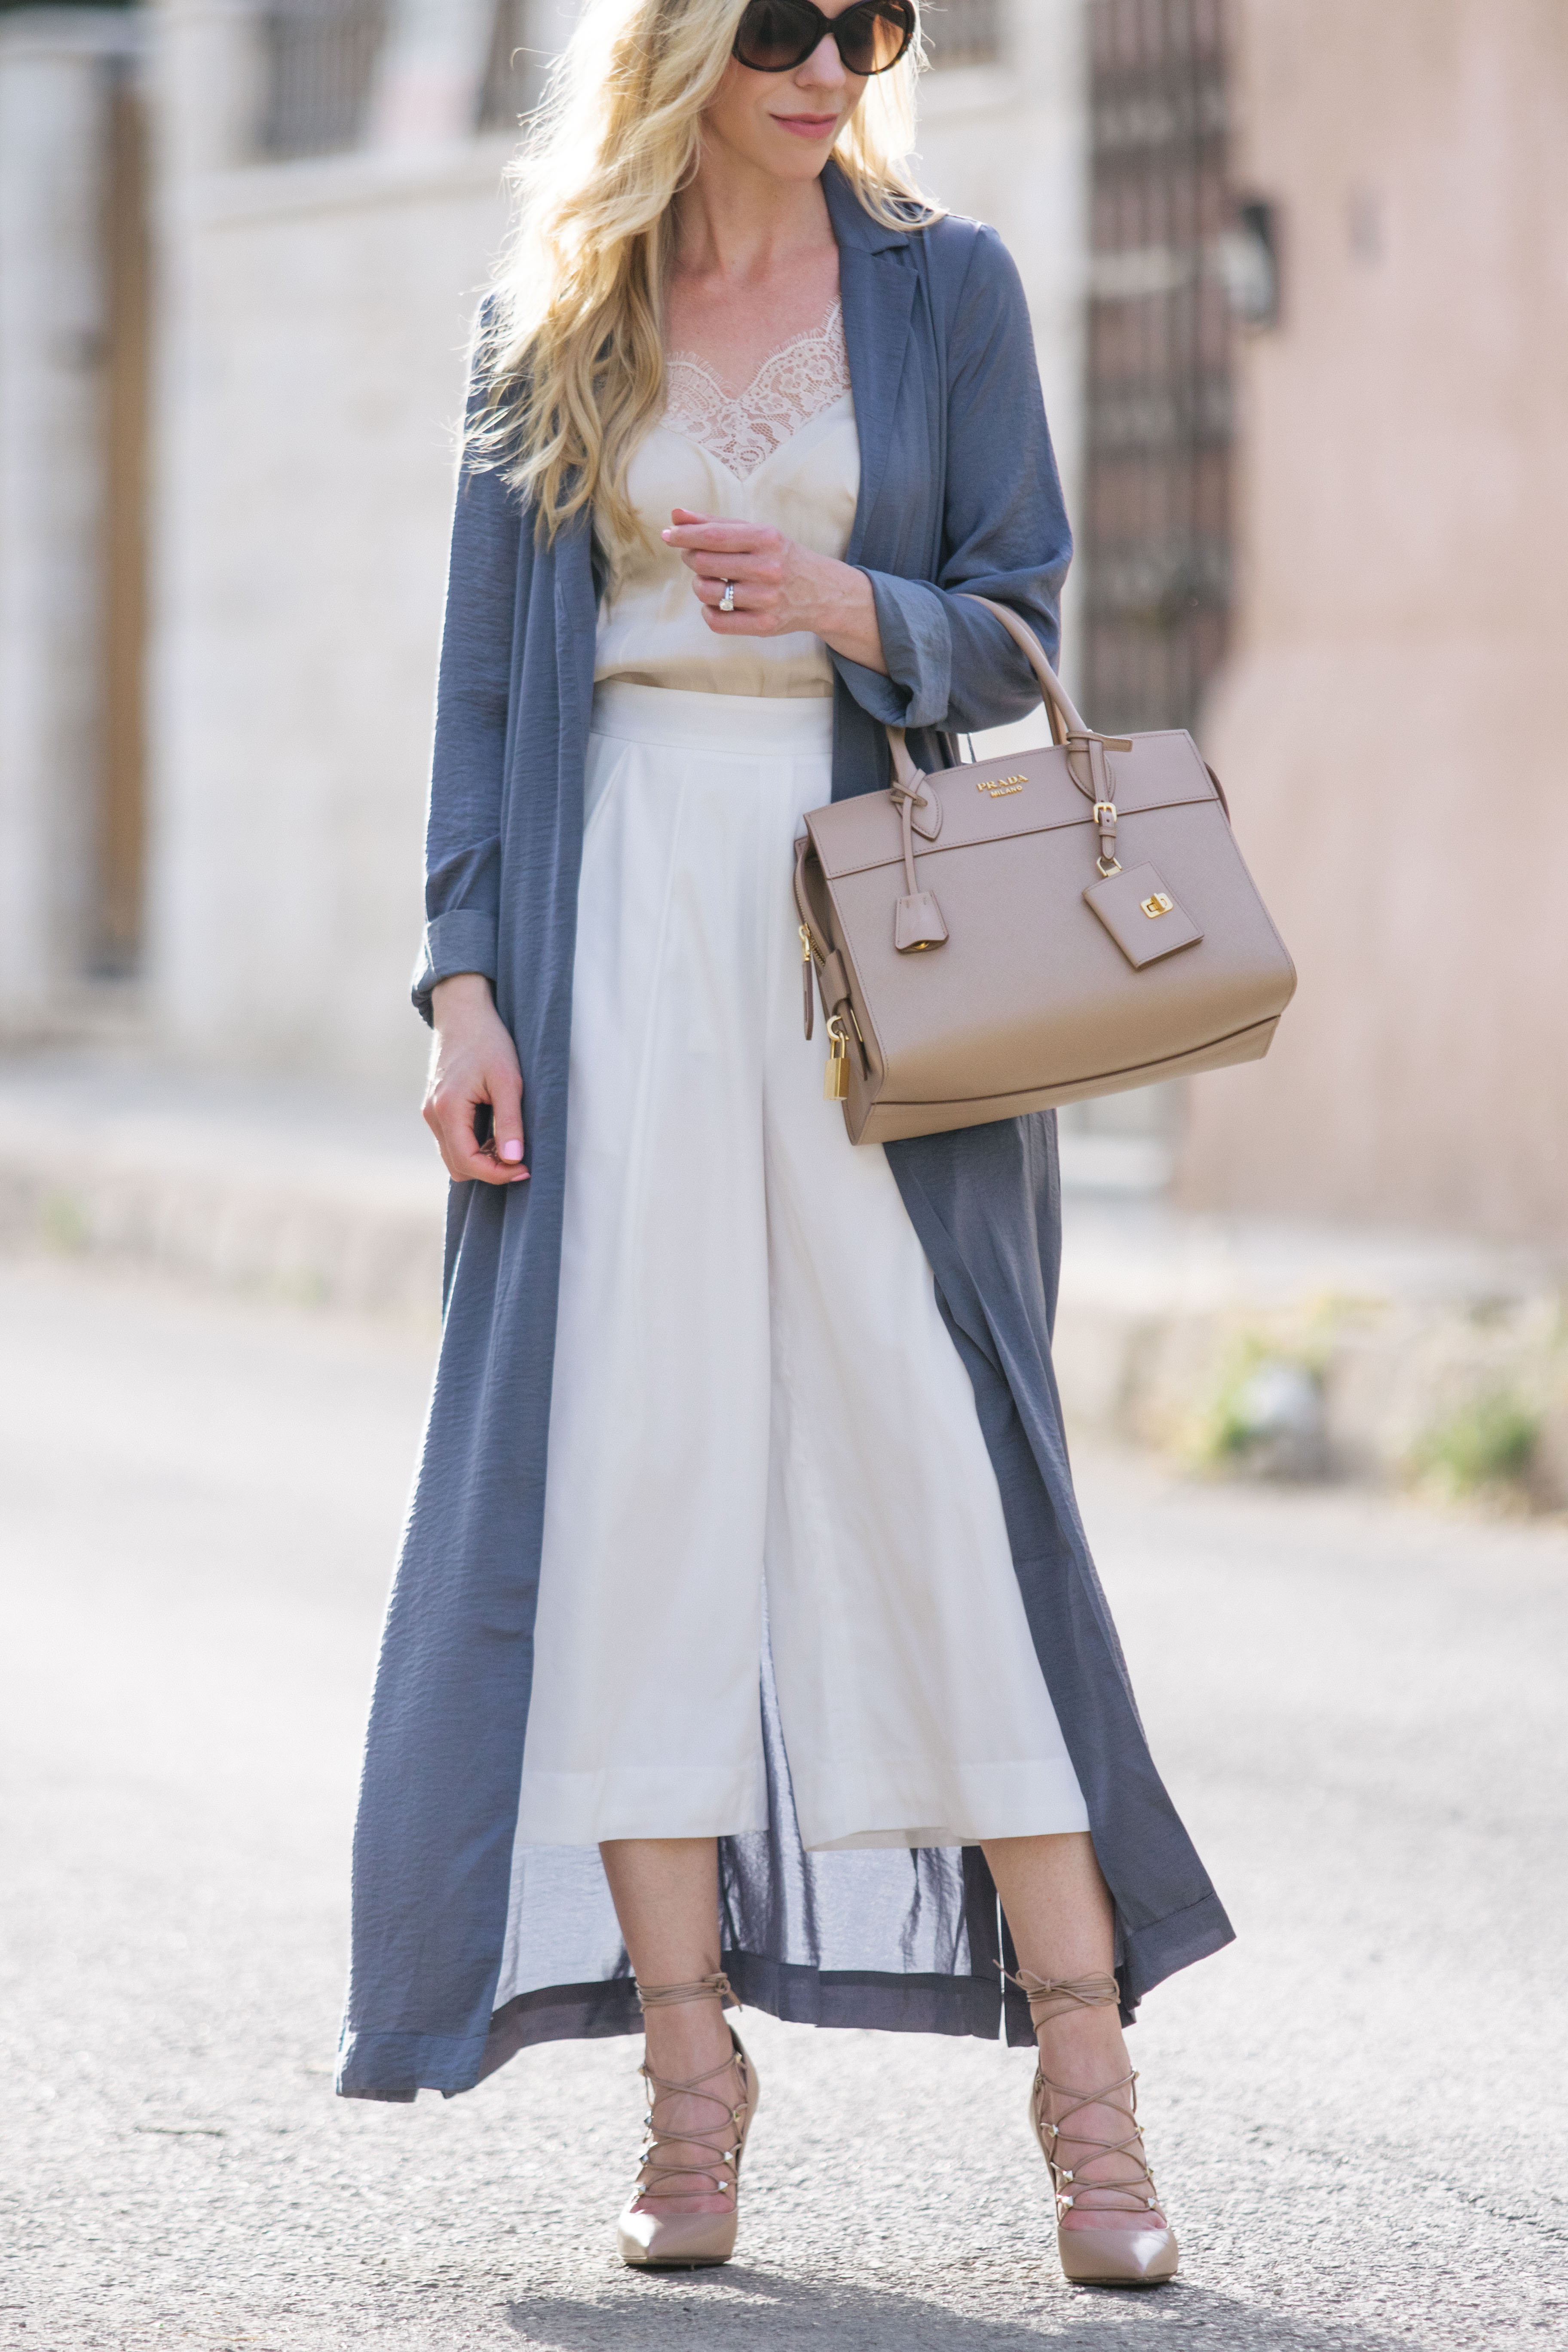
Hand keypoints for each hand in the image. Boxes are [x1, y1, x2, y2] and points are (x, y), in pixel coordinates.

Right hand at [424, 973, 527, 1184]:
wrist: (463, 1013)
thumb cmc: (488, 1041)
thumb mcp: (507, 1080)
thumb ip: (510, 1122)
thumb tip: (513, 1159)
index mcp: (447, 1109)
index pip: (467, 1162)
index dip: (497, 1173)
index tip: (525, 1168)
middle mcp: (432, 1114)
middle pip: (457, 1166)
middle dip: (489, 1169)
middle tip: (520, 1157)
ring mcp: (430, 1112)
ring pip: (453, 1156)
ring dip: (481, 1159)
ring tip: (509, 1142)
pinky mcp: (435, 1107)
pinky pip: (452, 1141)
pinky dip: (473, 1146)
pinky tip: (494, 1131)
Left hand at [661, 508, 886, 673]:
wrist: (821, 592)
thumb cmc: (780, 557)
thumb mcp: (755, 533)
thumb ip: (715, 523)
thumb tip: (676, 514)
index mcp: (766, 539)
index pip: (714, 536)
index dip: (685, 536)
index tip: (669, 535)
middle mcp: (768, 569)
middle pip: (705, 564)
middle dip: (691, 558)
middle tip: (695, 557)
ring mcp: (766, 599)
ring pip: (707, 593)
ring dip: (699, 585)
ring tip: (710, 580)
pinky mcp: (764, 625)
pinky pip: (717, 622)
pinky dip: (708, 611)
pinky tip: (717, 603)